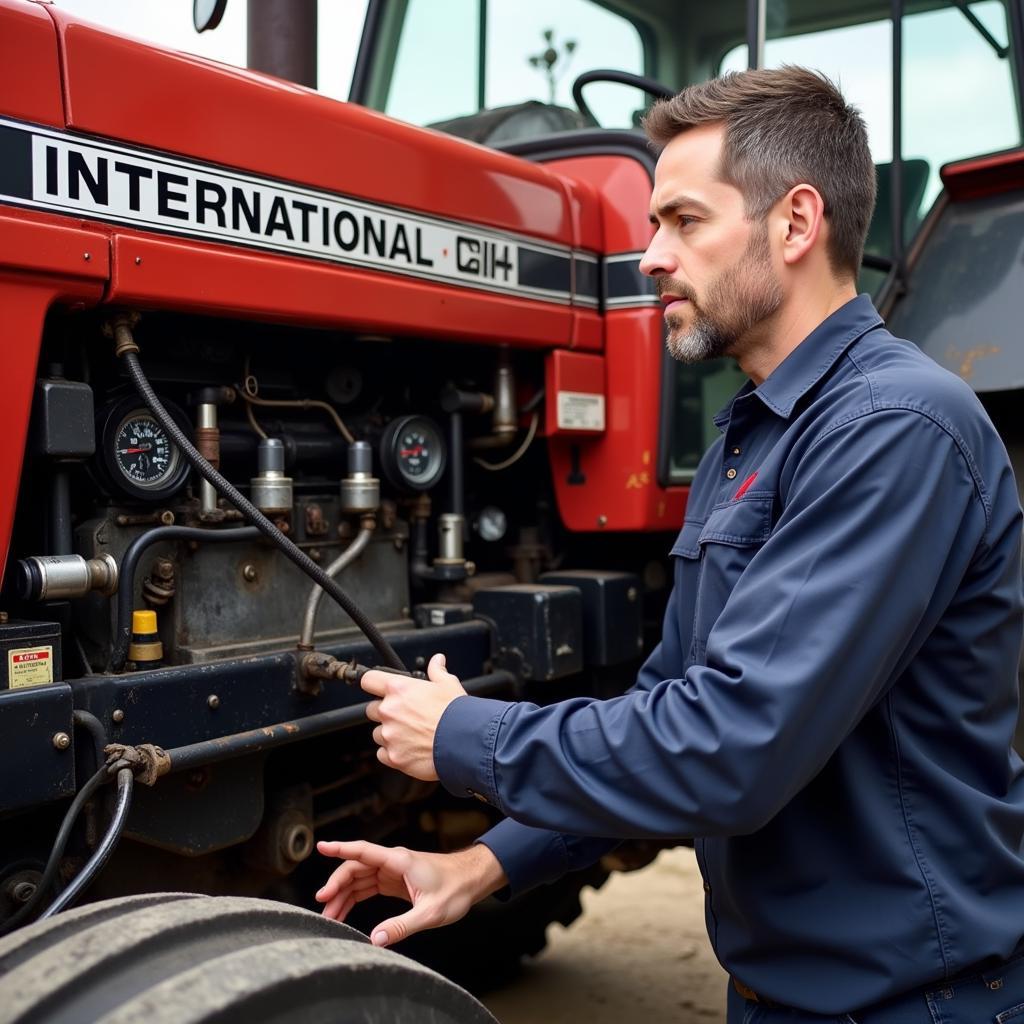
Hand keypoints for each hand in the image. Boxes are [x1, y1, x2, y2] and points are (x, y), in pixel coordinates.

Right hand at [315, 839, 507, 946]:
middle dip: (336, 885)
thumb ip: (403, 926)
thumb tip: (376, 939)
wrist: (472, 880)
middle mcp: (393, 862)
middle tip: (322, 906)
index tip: (321, 846)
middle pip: (356, 867)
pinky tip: (343, 912)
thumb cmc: (456, 889)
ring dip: (343, 895)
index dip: (340, 848)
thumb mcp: (430, 912)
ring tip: (329, 917)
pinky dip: (354, 898)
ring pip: (359, 878)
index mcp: (399, 861)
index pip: (363, 851)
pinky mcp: (395, 882)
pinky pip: (368, 887)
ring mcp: (393, 871)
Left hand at [362, 653, 466, 780]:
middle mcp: (389, 711)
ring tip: (411, 734)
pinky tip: (410, 749)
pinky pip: (383, 754)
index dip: (373, 683)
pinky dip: (393, 752)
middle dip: (385, 712)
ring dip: (389, 733)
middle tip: (405, 715)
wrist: (464, 743)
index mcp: (399, 689)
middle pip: (372, 709)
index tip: (376, 687)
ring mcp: (390, 735)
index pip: (368, 680)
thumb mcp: (448, 684)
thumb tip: (437, 661)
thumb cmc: (456, 713)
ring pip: (378, 733)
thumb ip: (437, 670)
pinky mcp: (393, 757)